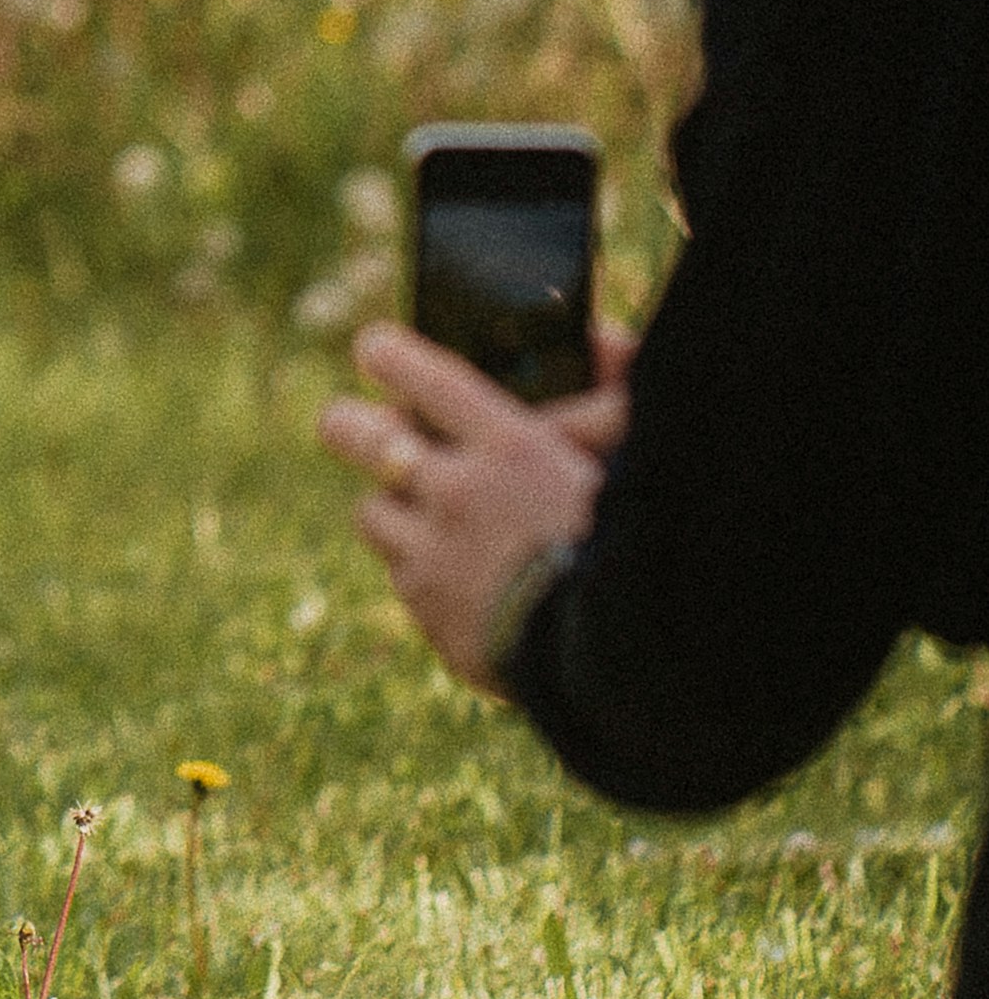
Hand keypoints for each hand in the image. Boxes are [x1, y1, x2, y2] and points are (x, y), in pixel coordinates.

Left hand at [319, 318, 627, 690]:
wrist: (629, 661)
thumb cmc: (654, 549)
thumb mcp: (648, 453)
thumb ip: (621, 386)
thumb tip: (600, 337)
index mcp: (512, 447)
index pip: (428, 379)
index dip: (392, 357)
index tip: (373, 347)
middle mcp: (459, 495)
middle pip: (361, 438)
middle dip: (347, 424)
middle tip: (344, 421)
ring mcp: (435, 557)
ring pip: (372, 513)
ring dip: (391, 507)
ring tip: (417, 511)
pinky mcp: (431, 614)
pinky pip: (403, 579)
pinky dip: (422, 571)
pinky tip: (455, 576)